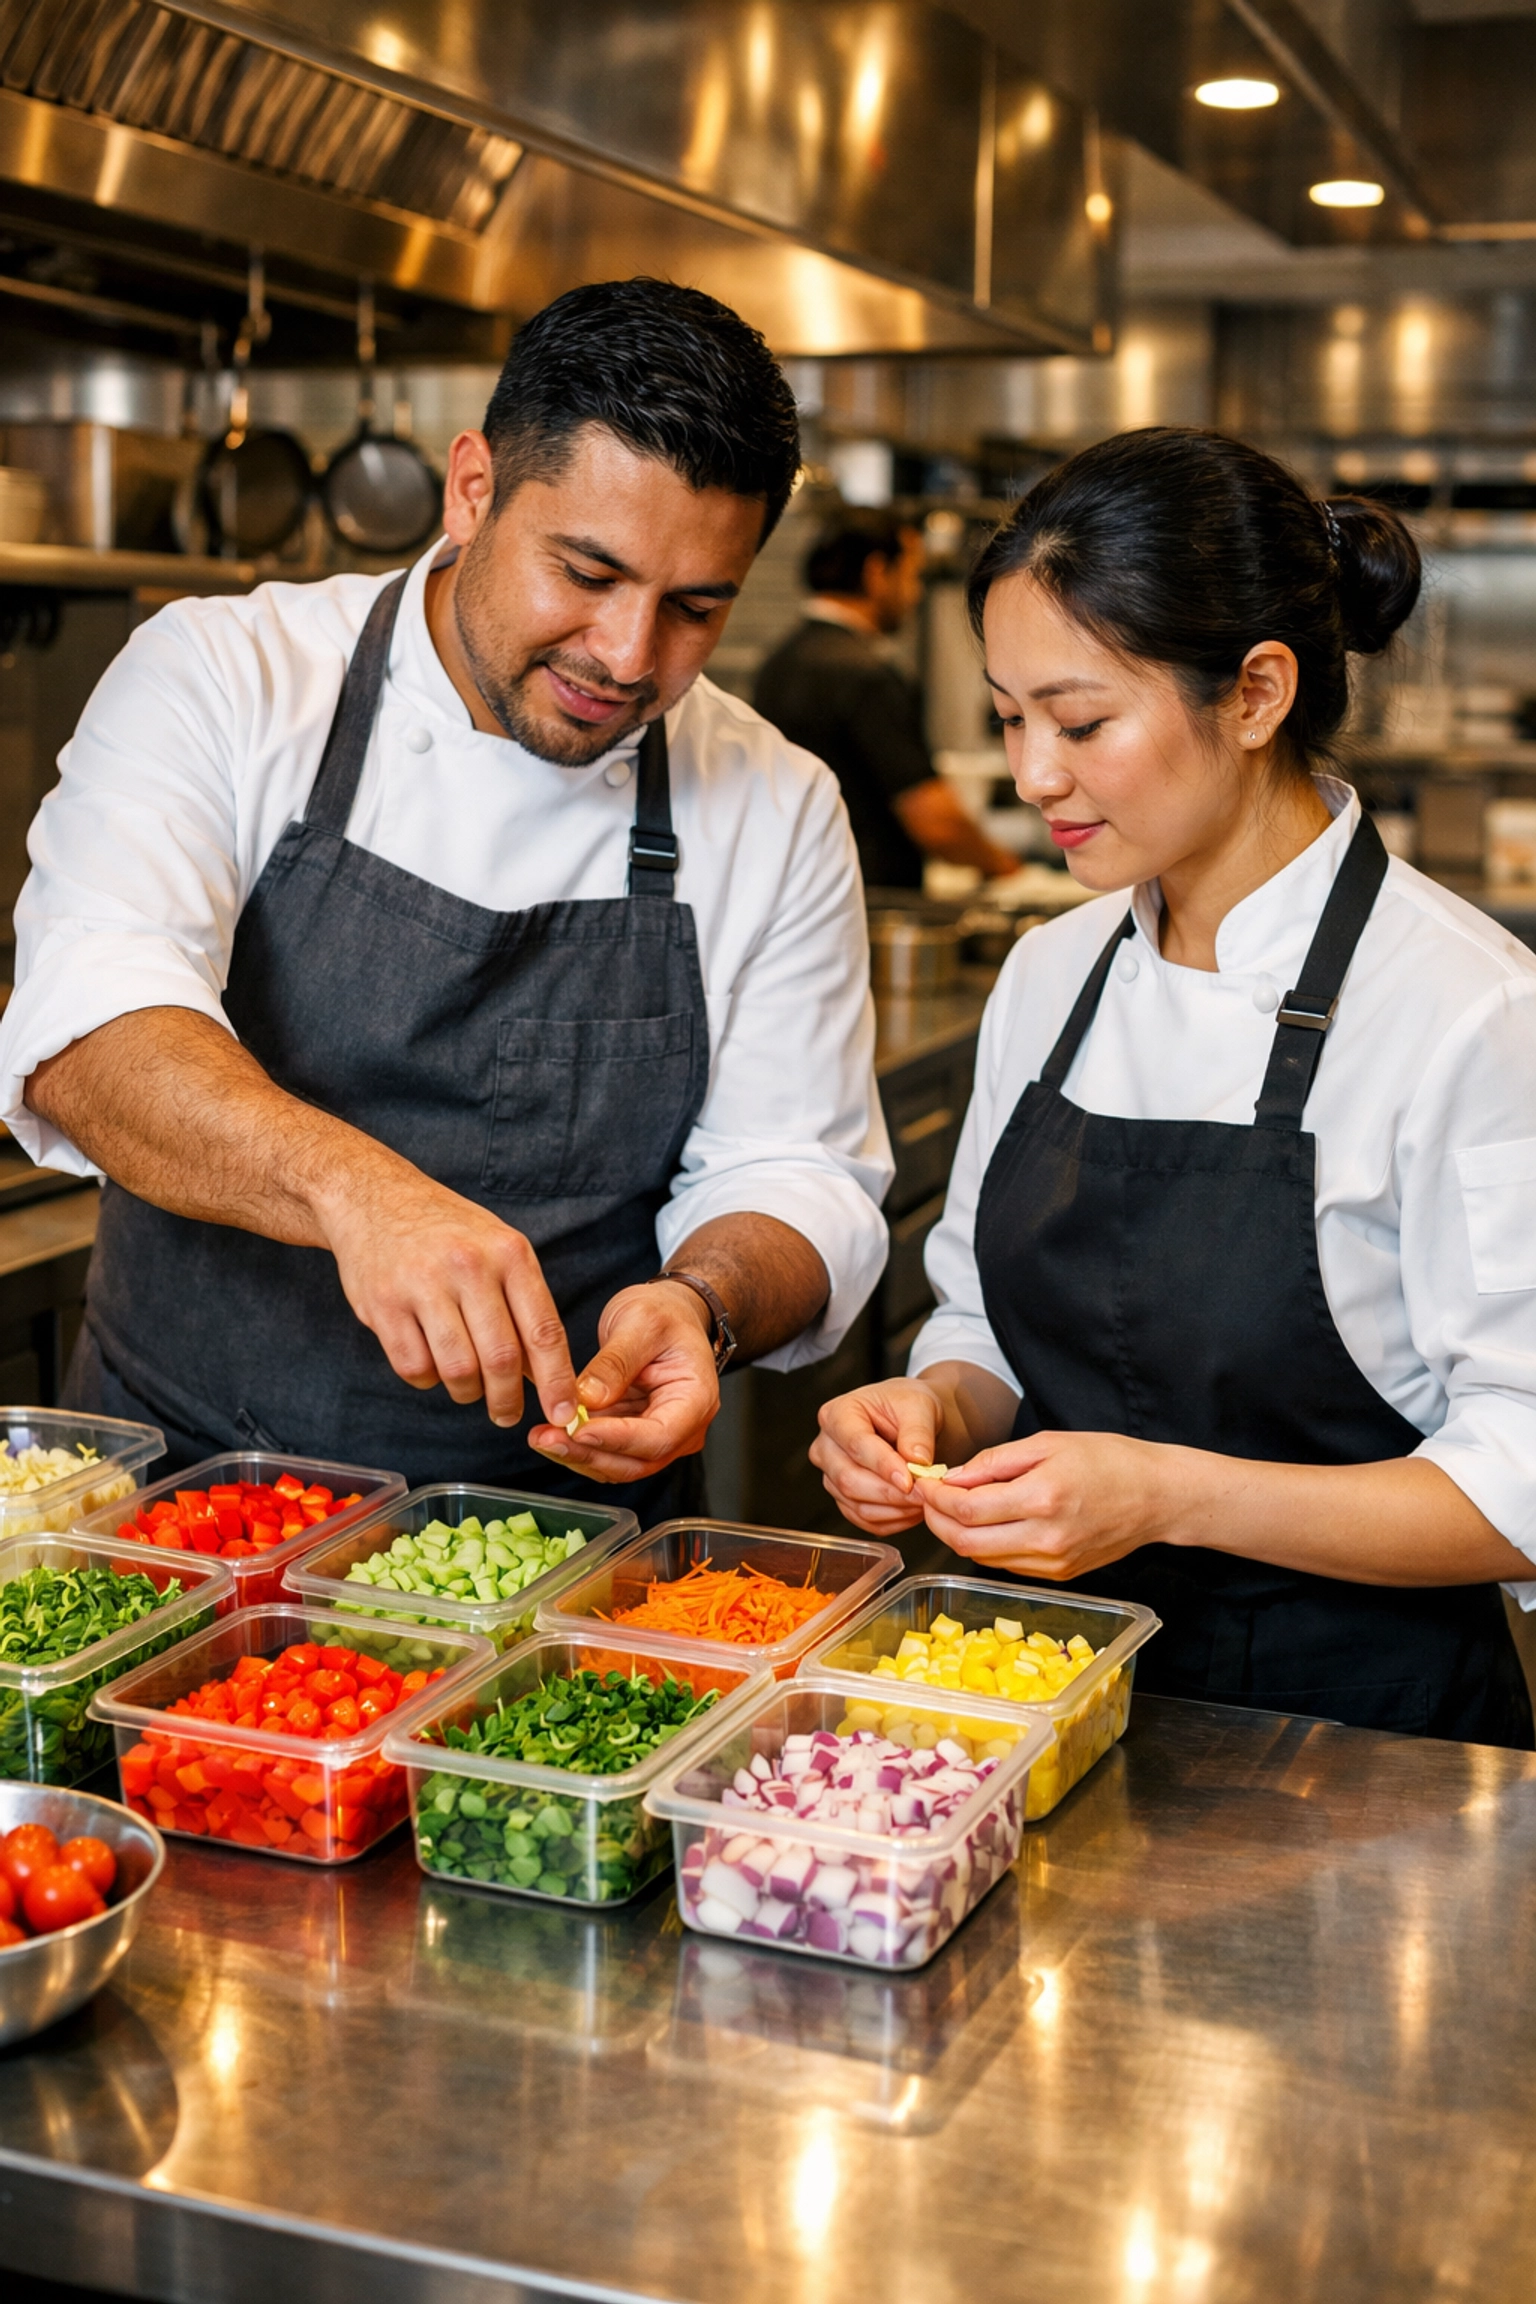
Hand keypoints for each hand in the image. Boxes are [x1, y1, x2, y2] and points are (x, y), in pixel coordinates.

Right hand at [320, 1161, 576, 1430]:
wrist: (374, 1198)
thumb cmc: (449, 1232)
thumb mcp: (499, 1251)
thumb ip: (525, 1307)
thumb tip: (546, 1376)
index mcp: (509, 1253)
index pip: (543, 1331)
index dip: (556, 1381)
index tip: (564, 1414)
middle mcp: (468, 1265)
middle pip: (500, 1359)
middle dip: (508, 1400)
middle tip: (507, 1415)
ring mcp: (422, 1283)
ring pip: (458, 1370)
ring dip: (467, 1393)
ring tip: (468, 1387)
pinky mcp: (382, 1304)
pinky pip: (414, 1367)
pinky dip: (427, 1379)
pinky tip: (430, 1362)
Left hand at [528, 1281, 718, 1482]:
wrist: (668, 1313)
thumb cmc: (664, 1313)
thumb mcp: (639, 1322)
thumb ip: (615, 1362)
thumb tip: (589, 1398)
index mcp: (696, 1398)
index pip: (660, 1435)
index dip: (617, 1439)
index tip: (579, 1430)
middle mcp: (683, 1426)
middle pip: (637, 1460)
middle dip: (588, 1452)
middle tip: (547, 1438)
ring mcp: (659, 1435)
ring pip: (618, 1464)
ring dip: (578, 1454)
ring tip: (542, 1436)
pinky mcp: (634, 1434)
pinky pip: (607, 1452)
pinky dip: (578, 1447)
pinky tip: (551, 1433)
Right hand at [809, 1379, 944, 1534]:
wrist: (912, 1421)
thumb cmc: (908, 1407)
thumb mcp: (919, 1406)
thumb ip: (917, 1432)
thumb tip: (917, 1461)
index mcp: (838, 1414)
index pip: (856, 1444)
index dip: (883, 1465)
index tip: (910, 1479)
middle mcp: (827, 1446)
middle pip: (849, 1479)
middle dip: (889, 1492)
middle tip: (923, 1493)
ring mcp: (832, 1475)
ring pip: (856, 1504)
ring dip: (894, 1509)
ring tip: (924, 1499)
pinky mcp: (844, 1498)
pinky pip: (864, 1519)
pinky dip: (892, 1520)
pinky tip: (913, 1508)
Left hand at [917, 1429, 1169, 1578]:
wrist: (1158, 1496)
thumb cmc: (1108, 1459)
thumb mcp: (1047, 1443)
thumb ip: (994, 1462)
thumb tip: (952, 1477)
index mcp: (1041, 1499)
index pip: (965, 1511)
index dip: (935, 1499)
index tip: (925, 1483)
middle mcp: (1045, 1539)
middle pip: (965, 1544)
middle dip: (937, 1521)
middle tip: (930, 1499)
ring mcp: (1053, 1563)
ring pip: (983, 1559)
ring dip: (959, 1535)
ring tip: (955, 1508)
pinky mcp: (1059, 1575)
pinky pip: (1007, 1564)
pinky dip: (987, 1545)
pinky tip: (988, 1523)